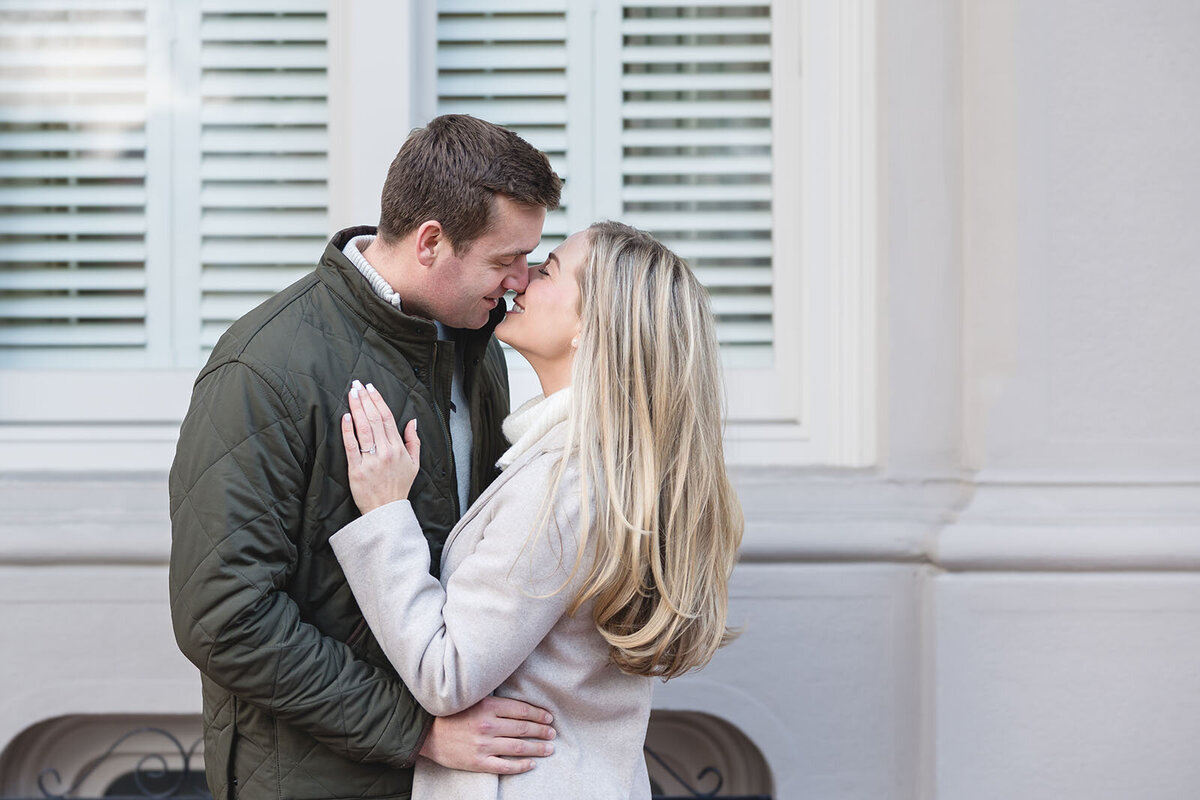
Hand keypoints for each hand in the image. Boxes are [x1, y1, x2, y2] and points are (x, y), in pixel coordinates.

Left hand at [342, 380, 420, 513]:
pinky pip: (352, 446)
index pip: (387, 418)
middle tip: (357, 384)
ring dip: (357, 409)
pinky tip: (345, 416)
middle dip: (365, 399)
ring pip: (364, 429)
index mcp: (398, 448)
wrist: (386, 511)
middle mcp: (386, 452)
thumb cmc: (399, 487)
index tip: (370, 388)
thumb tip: (412, 421)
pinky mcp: (356, 469)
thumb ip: (414, 441)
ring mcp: (371, 460)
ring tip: (351, 394)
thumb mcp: (414, 464)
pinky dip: (348, 430)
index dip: (378, 400)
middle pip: (375, 419)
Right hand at [419, 696, 556, 773]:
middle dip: (541, 730)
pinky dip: (521, 766)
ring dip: (537, 748)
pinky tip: (531, 764)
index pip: (521, 710)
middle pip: (523, 728)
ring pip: (518, 747)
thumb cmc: (452, 714)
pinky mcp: (478, 762)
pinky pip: (505, 766)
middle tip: (552, 733)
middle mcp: (487, 725)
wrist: (426, 733)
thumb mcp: (473, 700)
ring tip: (549, 748)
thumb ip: (494, 701)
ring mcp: (483, 745)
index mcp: (487, 706)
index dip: (538, 714)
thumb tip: (519, 703)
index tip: (549, 717)